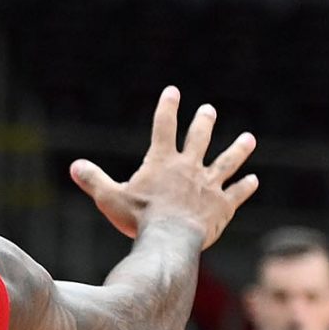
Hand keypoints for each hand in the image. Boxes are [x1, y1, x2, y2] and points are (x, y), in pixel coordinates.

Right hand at [70, 88, 258, 250]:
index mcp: (163, 163)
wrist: (171, 238)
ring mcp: (209, 186)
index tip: (172, 91)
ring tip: (248, 139)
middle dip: (204, 122)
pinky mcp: (222, 205)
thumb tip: (75, 166)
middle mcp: (189, 168)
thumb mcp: (109, 198)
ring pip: (227, 162)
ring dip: (238, 150)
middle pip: (199, 139)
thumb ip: (94, 180)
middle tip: (209, 110)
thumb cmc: (138, 219)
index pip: (164, 127)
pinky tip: (252, 180)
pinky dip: (244, 187)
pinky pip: (235, 193)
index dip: (167, 108)